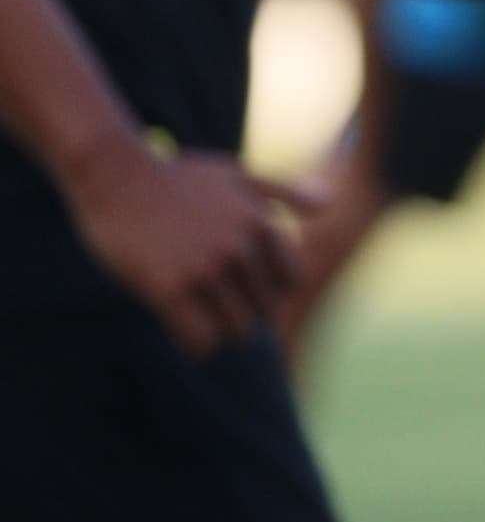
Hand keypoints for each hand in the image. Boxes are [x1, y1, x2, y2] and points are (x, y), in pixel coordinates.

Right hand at [64, 135, 321, 357]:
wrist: (118, 177)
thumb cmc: (179, 177)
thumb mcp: (238, 176)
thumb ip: (285, 192)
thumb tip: (329, 206)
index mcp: (260, 224)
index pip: (291, 280)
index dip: (273, 289)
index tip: (249, 288)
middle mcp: (239, 249)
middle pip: (264, 309)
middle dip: (247, 313)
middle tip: (220, 306)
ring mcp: (204, 270)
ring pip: (235, 330)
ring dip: (222, 332)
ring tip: (204, 320)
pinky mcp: (168, 289)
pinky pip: (199, 340)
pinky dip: (198, 345)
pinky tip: (187, 335)